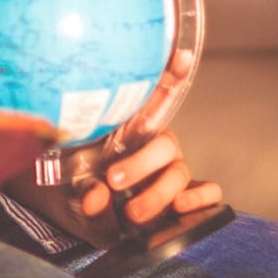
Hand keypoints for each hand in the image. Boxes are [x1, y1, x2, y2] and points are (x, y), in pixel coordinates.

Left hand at [79, 48, 221, 228]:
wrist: (78, 221)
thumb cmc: (74, 191)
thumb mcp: (68, 189)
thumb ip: (84, 193)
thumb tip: (97, 195)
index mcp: (128, 131)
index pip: (152, 101)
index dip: (171, 78)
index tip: (182, 57)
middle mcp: (154, 148)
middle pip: (164, 144)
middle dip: (141, 163)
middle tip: (113, 180)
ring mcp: (170, 172)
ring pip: (180, 172)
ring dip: (158, 192)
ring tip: (132, 213)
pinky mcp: (182, 199)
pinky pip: (208, 192)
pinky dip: (200, 198)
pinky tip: (180, 207)